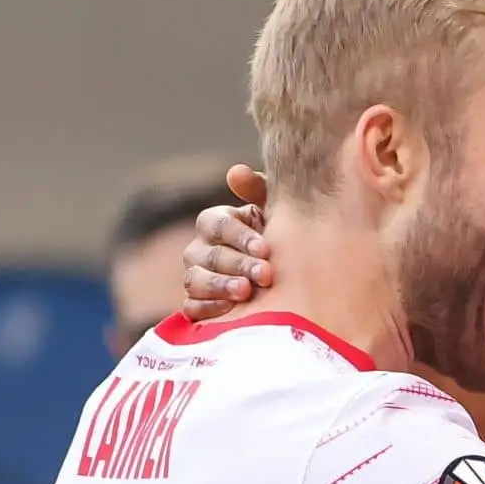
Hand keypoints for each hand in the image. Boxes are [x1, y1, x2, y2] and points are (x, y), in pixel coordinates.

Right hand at [182, 165, 275, 320]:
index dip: (239, 235)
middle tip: (265, 274)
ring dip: (221, 285)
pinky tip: (230, 310)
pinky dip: (208, 308)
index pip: (216, 223)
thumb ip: (259, 190)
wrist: (293, 285)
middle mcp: (201, 249)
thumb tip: (235, 172)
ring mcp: (196, 278)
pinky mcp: (197, 306)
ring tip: (246, 292)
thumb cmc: (282, 240)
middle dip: (237, 264)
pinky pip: (191, 308)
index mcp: (219, 223)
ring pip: (195, 280)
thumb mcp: (276, 214)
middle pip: (207, 254)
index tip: (265, 248)